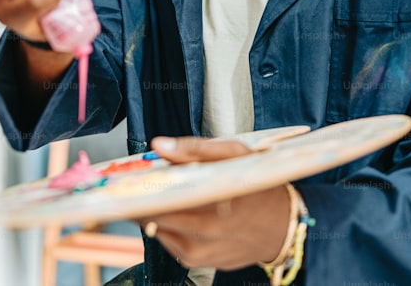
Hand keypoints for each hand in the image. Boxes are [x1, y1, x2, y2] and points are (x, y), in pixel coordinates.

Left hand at [137, 136, 290, 270]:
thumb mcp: (235, 155)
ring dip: (154, 214)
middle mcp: (206, 234)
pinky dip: (169, 228)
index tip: (127, 178)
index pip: (162, 200)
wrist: (284, 226)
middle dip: (142, 201)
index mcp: (214, 205)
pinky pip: (173, 245)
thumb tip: (159, 146)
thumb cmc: (260, 186)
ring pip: (160, 232)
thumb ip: (195, 150)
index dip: (140, 189)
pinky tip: (177, 213)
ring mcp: (203, 253)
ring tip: (156, 196)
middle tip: (133, 186)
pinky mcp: (203, 264)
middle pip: (155, 218)